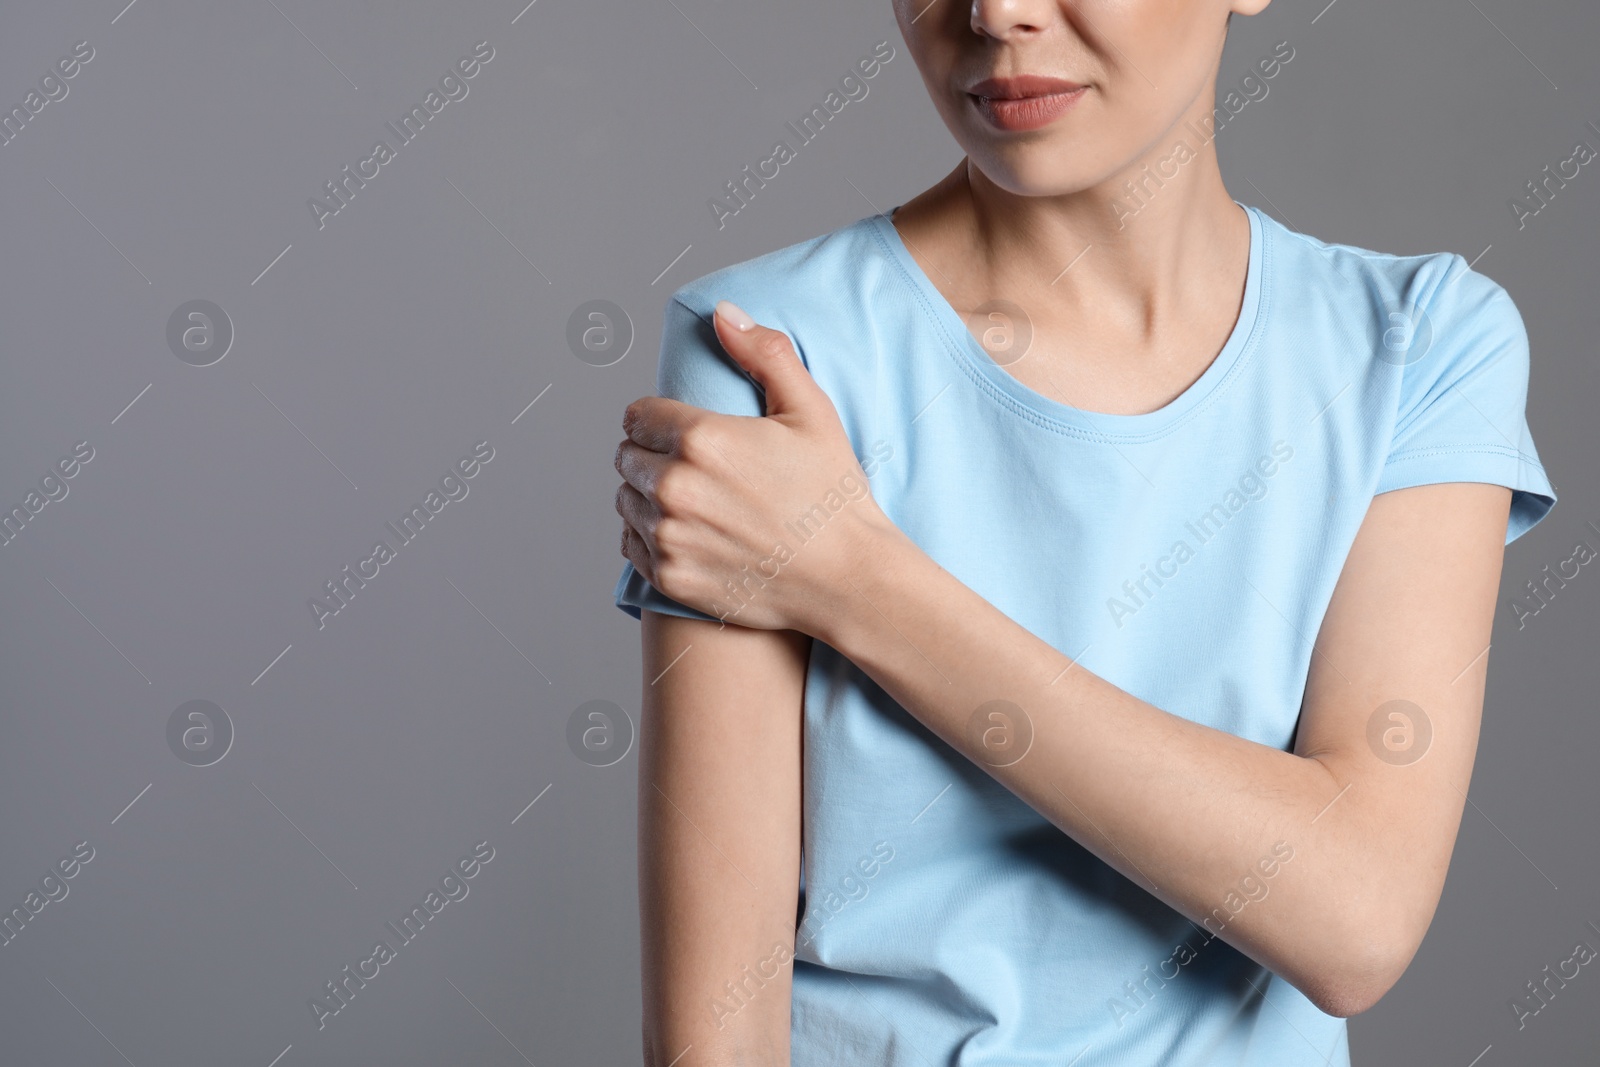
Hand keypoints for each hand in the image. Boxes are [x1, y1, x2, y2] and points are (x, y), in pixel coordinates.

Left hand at [615, 300, 897, 633]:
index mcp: (701, 439)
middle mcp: (675, 488)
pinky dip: (649, 536)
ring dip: (648, 496)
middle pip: (627, 457)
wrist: (847, 579)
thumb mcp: (811, 412)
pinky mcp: (669, 578)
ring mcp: (669, 537)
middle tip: (695, 467)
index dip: (660, 419)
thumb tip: (722, 313)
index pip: (638, 415)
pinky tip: (689, 532)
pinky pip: (631, 545)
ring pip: (626, 501)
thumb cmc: (832, 496)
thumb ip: (763, 354)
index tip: (683, 431)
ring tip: (694, 500)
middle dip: (652, 455)